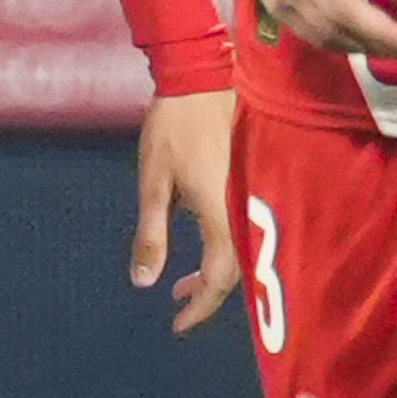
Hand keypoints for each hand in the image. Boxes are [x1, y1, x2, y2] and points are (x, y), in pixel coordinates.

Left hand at [130, 88, 240, 332]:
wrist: (201, 73)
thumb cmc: (172, 126)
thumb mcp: (153, 183)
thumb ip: (152, 235)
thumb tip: (144, 283)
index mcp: (221, 214)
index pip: (217, 280)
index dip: (198, 308)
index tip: (176, 323)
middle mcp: (244, 209)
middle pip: (234, 272)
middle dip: (205, 294)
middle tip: (176, 301)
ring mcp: (251, 193)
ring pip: (241, 251)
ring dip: (213, 272)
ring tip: (180, 280)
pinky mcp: (252, 179)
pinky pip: (244, 228)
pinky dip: (223, 248)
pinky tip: (202, 244)